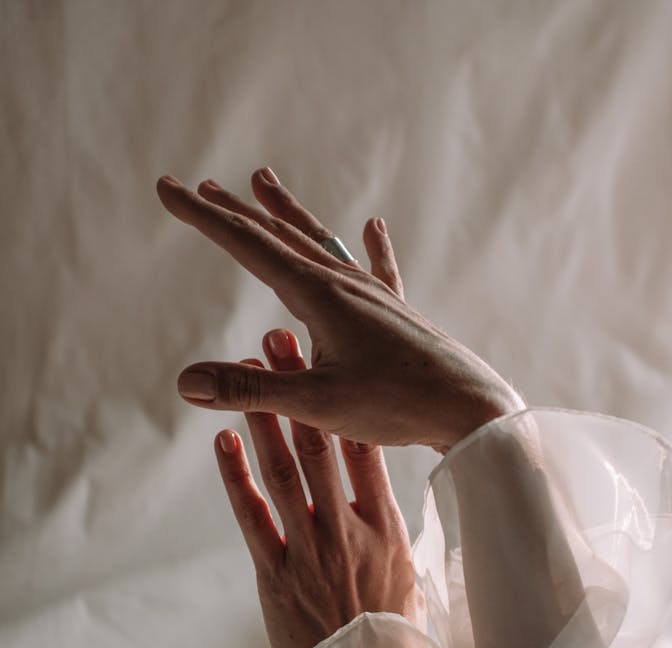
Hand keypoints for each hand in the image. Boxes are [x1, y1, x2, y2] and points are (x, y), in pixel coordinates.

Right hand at [156, 167, 523, 453]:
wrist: (471, 409)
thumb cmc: (397, 406)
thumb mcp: (315, 404)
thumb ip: (250, 390)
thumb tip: (185, 382)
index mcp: (319, 295)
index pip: (247, 244)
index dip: (203, 217)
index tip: (168, 189)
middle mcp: (345, 282)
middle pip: (279, 236)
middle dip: (234, 212)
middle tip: (200, 188)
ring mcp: (374, 294)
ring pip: (320, 242)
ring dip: (286, 214)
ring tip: (263, 183)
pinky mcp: (399, 312)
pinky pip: (377, 268)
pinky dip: (369, 246)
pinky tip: (372, 226)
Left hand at [215, 330, 422, 647]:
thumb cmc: (398, 645)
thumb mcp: (412, 586)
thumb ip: (399, 543)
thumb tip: (398, 515)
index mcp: (389, 531)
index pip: (367, 453)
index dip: (345, 403)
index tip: (334, 364)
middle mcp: (351, 533)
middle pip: (321, 448)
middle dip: (299, 390)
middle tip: (281, 340)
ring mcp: (313, 553)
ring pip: (284, 473)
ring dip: (264, 417)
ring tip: (249, 371)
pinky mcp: (276, 578)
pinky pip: (252, 517)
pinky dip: (236, 476)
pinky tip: (224, 439)